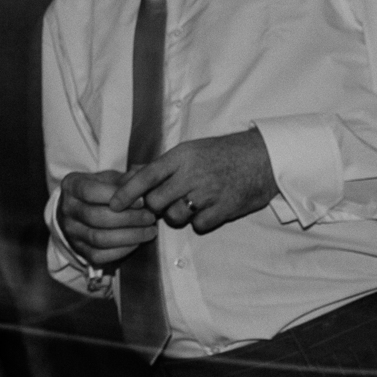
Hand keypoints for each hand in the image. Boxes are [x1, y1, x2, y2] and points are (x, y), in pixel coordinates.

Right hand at [58, 170, 157, 266]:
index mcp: (71, 186)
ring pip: (99, 238)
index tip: (142, 201)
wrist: (81, 210)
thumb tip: (143, 181)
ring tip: (149, 231)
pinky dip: (122, 250)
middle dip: (129, 219)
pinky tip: (137, 242)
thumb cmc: (100, 191)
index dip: (117, 197)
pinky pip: (100, 255)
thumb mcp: (108, 178)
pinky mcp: (80, 250)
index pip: (90, 192)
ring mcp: (71, 232)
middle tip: (151, 218)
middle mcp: (67, 209)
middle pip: (96, 217)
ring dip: (129, 236)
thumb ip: (124, 179)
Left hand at [110, 130, 278, 233]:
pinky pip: (199, 225)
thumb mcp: (189, 150)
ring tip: (187, 205)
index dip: (126, 192)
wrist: (262, 158)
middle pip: (156, 202)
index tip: (114, 205)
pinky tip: (205, 211)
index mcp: (180, 157)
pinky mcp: (225, 209)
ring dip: (176, 216)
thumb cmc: (221, 153)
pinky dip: (199, 222)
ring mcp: (209, 193)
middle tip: (162, 203)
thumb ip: (161, 165)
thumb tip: (130, 174)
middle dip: (154, 207)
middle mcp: (192, 175)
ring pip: (175, 216)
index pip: (145, 176)